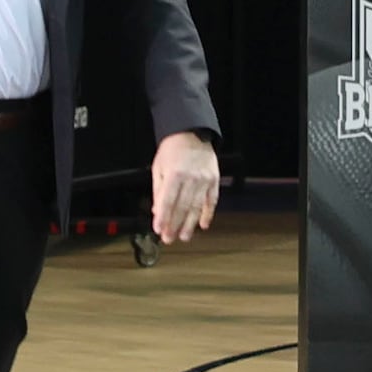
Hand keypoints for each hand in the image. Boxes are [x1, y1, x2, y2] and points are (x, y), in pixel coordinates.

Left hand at [147, 131, 221, 245]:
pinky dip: (208, 214)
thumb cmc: (172, 150)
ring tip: (184, 236)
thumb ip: (158, 191)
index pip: (168, 201)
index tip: (159, 230)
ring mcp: (204, 180)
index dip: (163, 218)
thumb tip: (157, 212)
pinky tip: (203, 225)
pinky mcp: (214, 180)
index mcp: (175, 174)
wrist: (191, 133)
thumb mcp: (159, 167)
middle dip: (175, 225)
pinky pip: (212, 200)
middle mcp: (191, 178)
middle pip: (182, 207)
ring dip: (190, 224)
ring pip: (197, 207)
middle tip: (169, 238)